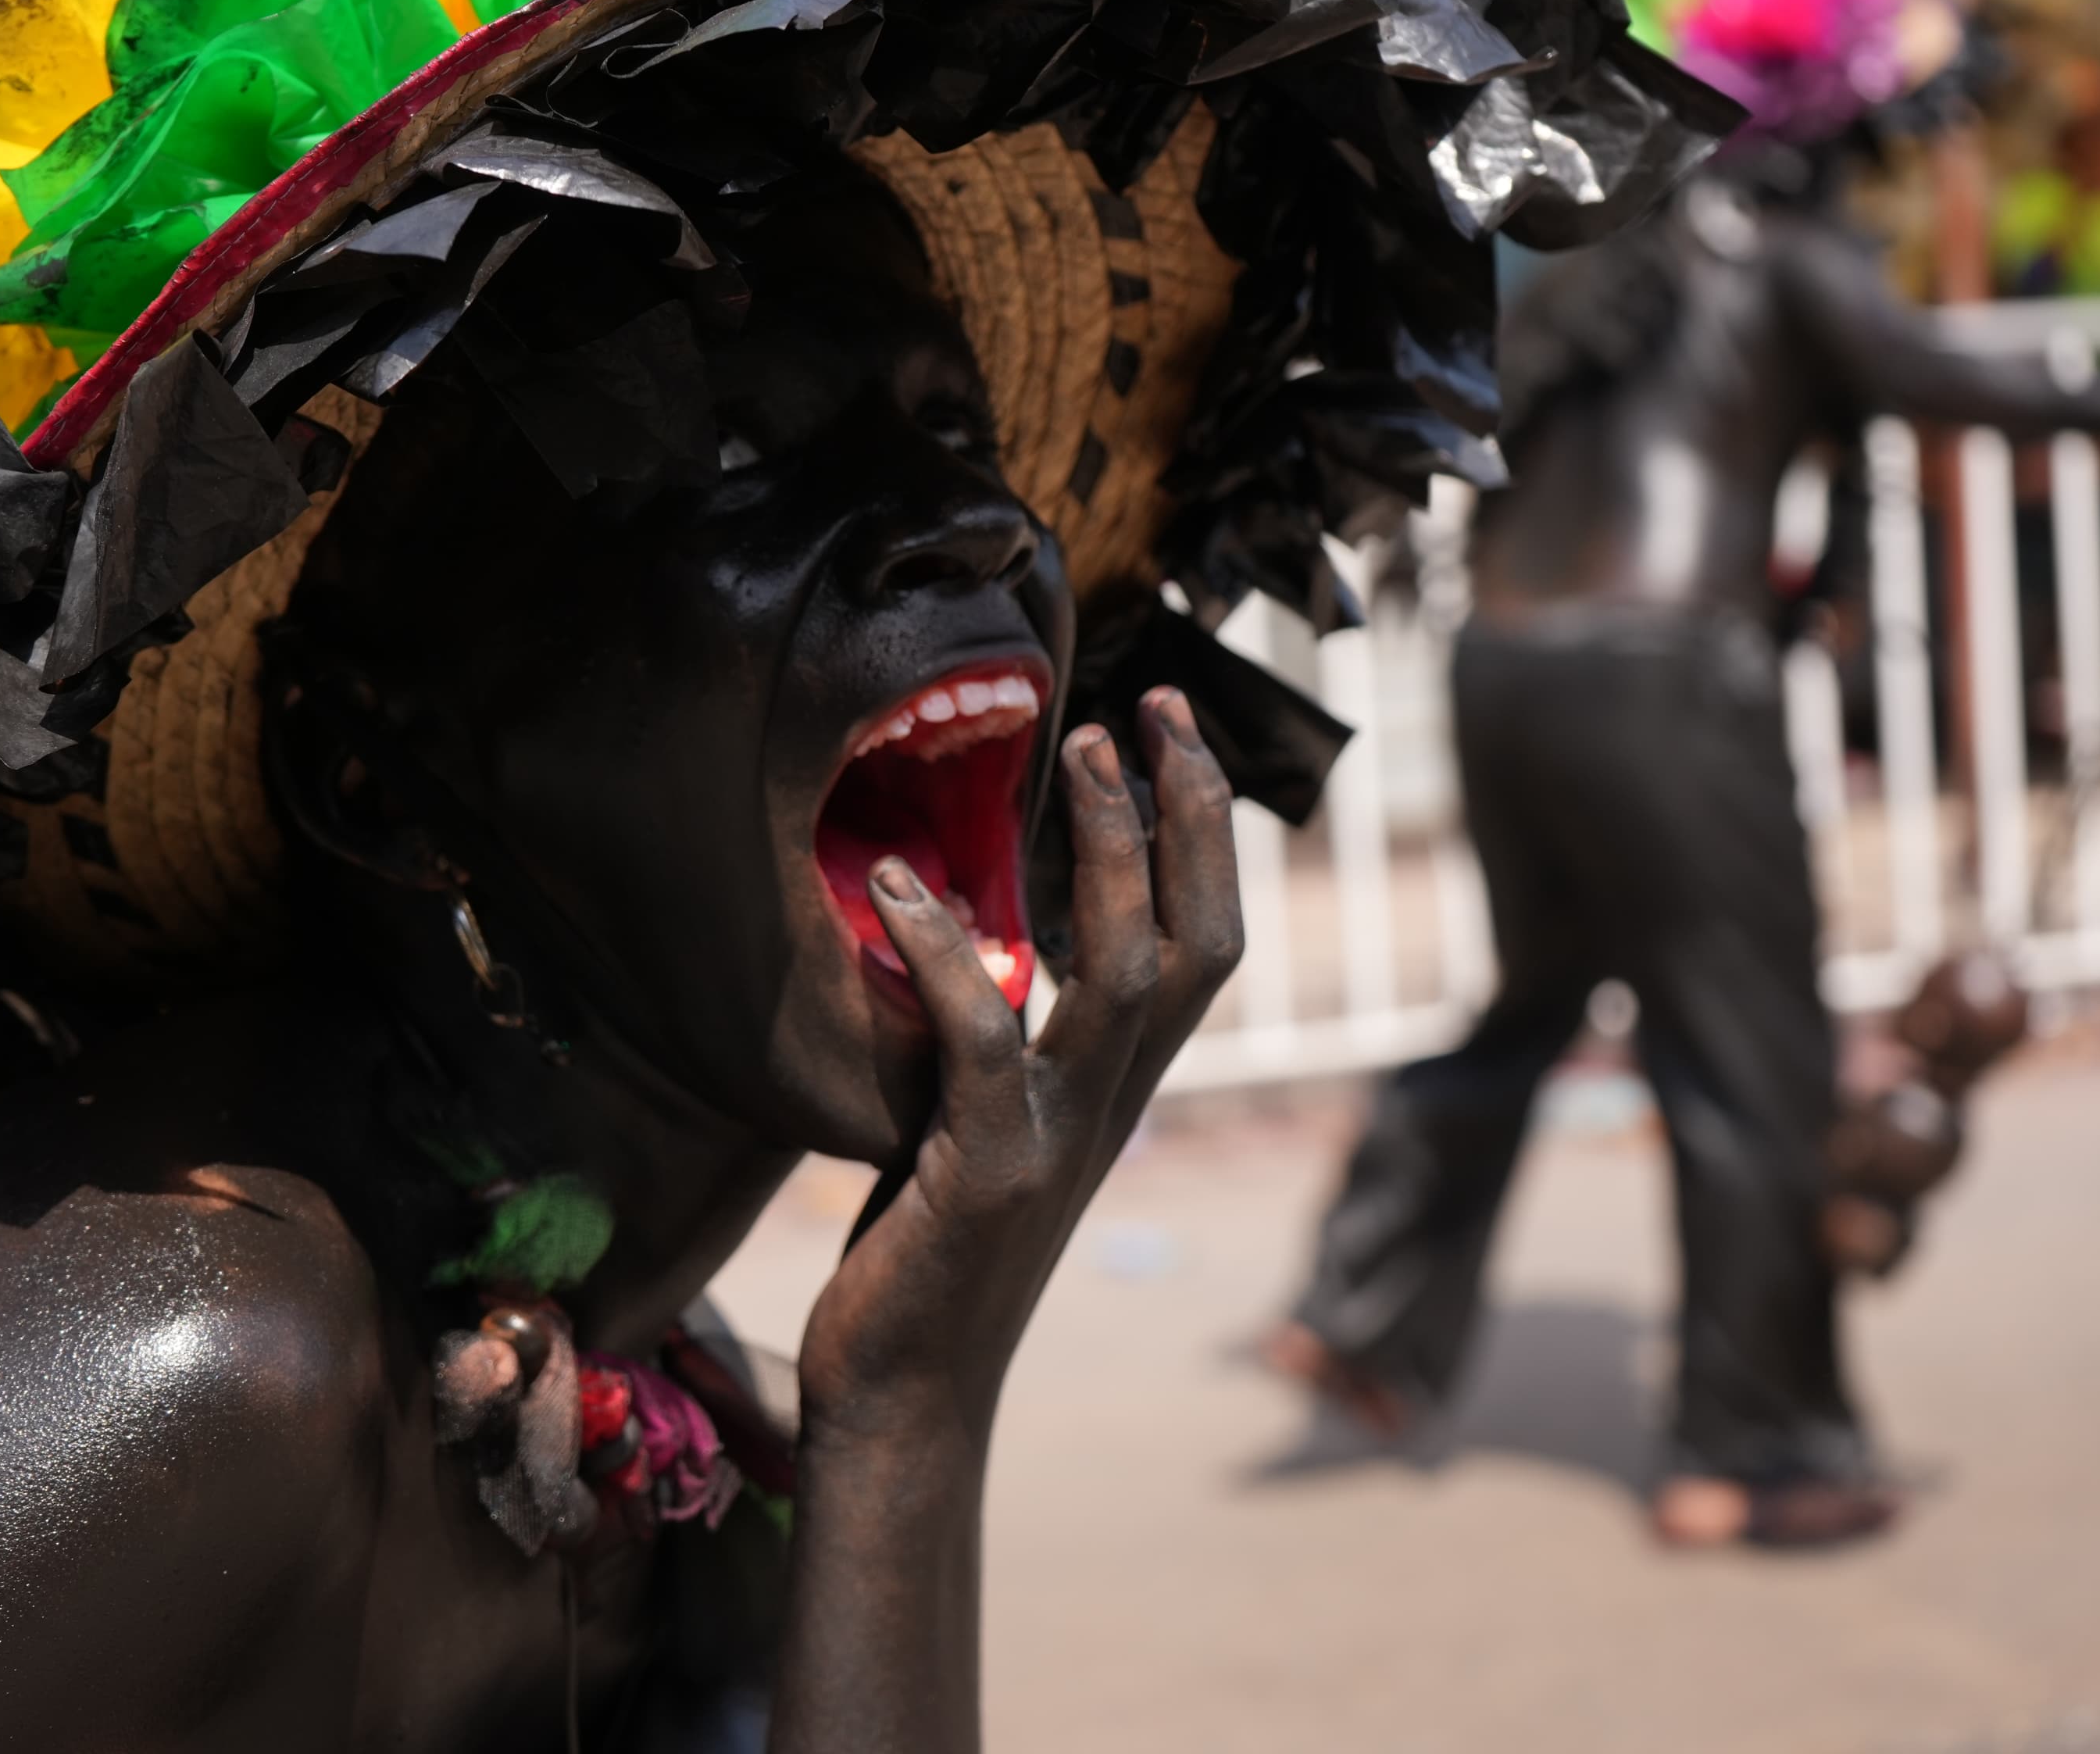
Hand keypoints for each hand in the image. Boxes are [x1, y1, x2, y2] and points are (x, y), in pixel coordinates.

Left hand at [794, 687, 1241, 1448]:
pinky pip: (986, 1038)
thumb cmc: (932, 1252)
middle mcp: (1113, 1105)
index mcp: (1119, 1090)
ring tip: (1077, 752)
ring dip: (1110, 852)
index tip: (1169, 731)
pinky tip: (895, 885)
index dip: (1203, 834)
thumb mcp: (988, 1125)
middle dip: (1188, 814)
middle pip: (1199, 938)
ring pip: (1128, 971)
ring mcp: (1061, 1137)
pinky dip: (945, 953)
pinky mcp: (991, 1171)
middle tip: (1147, 707)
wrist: (909, 1392)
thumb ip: (1006, 1042)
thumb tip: (980, 940)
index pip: (1204, 943)